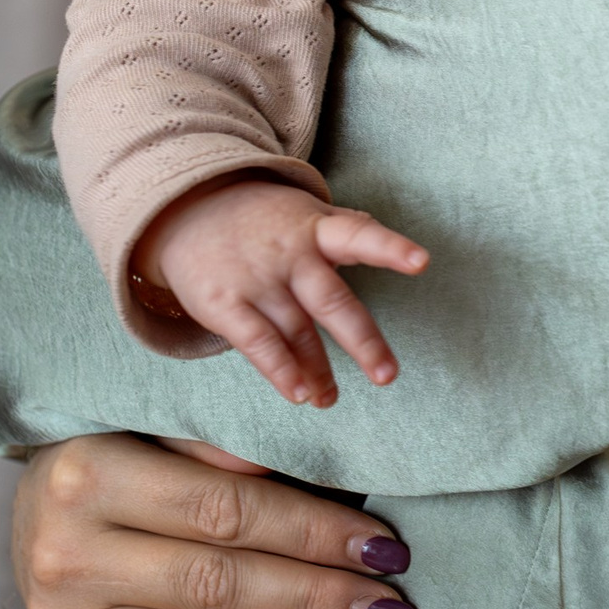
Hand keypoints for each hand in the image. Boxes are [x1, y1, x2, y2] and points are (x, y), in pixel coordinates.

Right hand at [13, 433, 414, 608]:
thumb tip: (293, 469)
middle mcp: (71, 548)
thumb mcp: (148, 428)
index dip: (311, 528)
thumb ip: (210, 446)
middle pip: (219, 576)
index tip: (381, 541)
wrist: (33, 511)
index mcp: (91, 475)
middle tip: (387, 591)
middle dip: (314, 586)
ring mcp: (68, 606)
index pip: (226, 508)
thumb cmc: (109, 453)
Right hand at [138, 179, 428, 406]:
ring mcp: (258, 280)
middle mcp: (291, 254)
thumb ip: (345, 228)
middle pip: (332, 301)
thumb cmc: (263, 218)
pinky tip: (299, 394)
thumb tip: (387, 242)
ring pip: (297, 332)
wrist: (186, 209)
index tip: (422, 262)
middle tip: (387, 375)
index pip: (360, 235)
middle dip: (363, 341)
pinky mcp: (225, 303)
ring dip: (320, 371)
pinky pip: (258, 343)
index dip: (391, 249)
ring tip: (332, 399)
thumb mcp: (305, 212)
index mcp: (317, 229)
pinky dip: (281, 371)